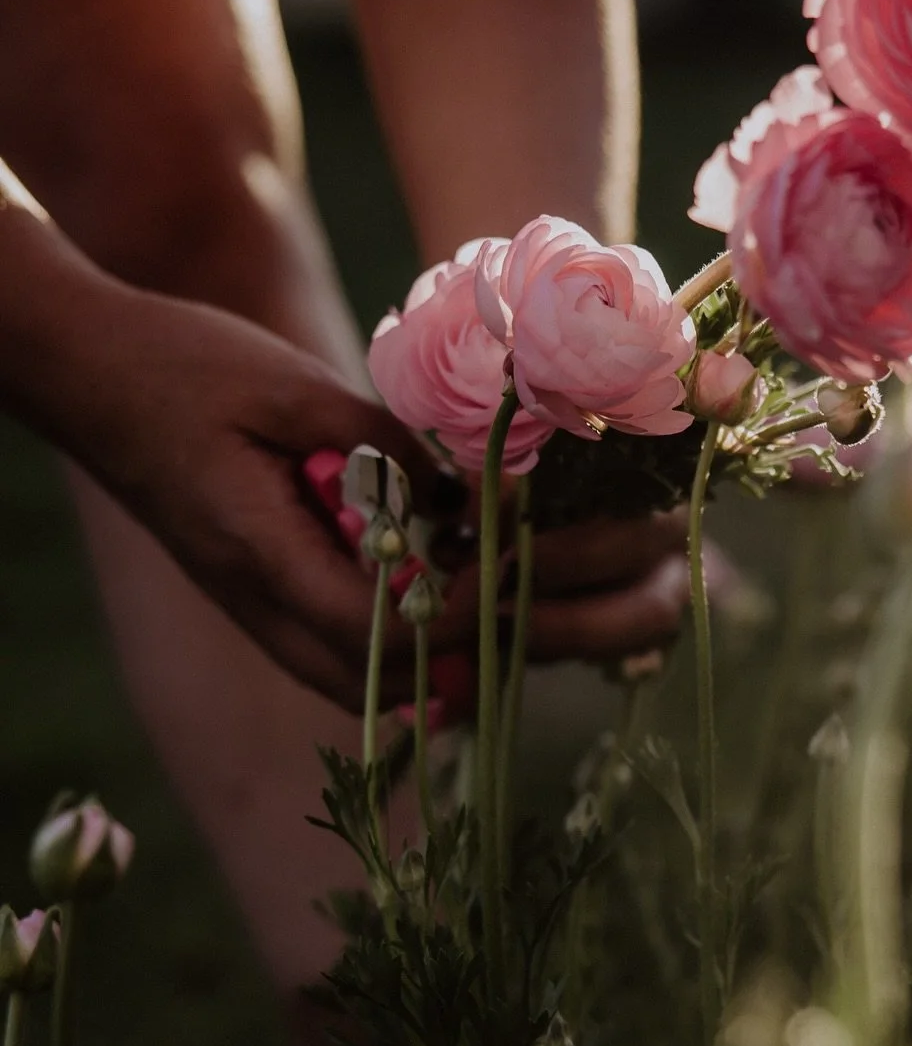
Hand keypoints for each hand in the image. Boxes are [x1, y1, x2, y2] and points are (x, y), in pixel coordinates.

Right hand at [63, 284, 689, 710]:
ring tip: (659, 597)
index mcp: (283, 577)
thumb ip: (380, 448)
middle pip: (458, 665)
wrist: (100, 387)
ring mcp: (309, 631)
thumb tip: (482, 486)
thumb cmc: (181, 376)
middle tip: (677, 589)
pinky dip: (507, 624)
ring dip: (553, 636)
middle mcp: (298, 628)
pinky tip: (580, 594)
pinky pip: (426, 644)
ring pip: (451, 670)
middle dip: (576, 628)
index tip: (611, 545)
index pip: (426, 617)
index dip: (523, 586)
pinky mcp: (322, 611)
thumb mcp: (285, 389)